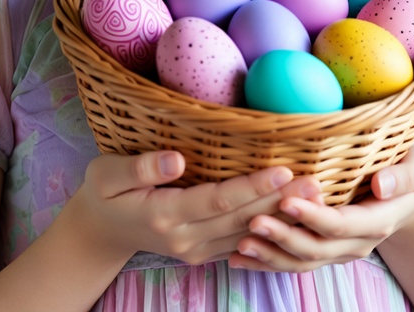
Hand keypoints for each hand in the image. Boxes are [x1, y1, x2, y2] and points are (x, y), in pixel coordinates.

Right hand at [68, 150, 301, 266]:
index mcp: (164, 214)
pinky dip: (269, 231)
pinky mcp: (203, 253)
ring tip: (314, 197)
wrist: (98, 234)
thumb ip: (141, 167)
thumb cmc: (103, 193)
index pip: (217, 200)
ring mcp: (196, 250)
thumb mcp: (106, 174)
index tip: (283, 169)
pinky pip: (241, 244)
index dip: (252, 186)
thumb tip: (176, 160)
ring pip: (247, 233)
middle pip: (241, 219)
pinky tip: (292, 217)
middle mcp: (185, 238)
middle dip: (280, 201)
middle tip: (315, 183)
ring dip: (281, 217)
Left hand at [228, 146, 413, 272]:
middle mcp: (357, 242)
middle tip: (252, 221)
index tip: (285, 201)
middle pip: (316, 248)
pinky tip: (238, 257)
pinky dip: (267, 261)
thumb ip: (404, 176)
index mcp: (377, 221)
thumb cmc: (410, 172)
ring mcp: (340, 250)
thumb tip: (381, 185)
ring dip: (270, 255)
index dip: (312, 216)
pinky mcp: (325, 250)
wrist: (409, 198)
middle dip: (283, 237)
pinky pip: (295, 262)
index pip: (340, 224)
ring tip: (240, 244)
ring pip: (302, 262)